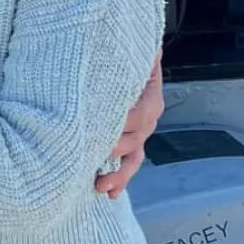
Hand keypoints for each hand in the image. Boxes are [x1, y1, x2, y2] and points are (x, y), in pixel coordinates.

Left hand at [97, 53, 162, 198]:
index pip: (141, 114)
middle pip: (135, 140)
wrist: (122, 59)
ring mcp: (138, 133)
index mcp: (149, 97)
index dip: (123, 124)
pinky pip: (127, 165)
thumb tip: (150, 49)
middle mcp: (147, 118)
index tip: (101, 130)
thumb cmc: (120, 54)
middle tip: (93, 161)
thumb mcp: (130, 51)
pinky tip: (110, 194)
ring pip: (133, 158)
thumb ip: (138, 54)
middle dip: (115, 153)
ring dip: (118, 175)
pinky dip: (120, 180)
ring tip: (101, 187)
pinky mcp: (126, 143)